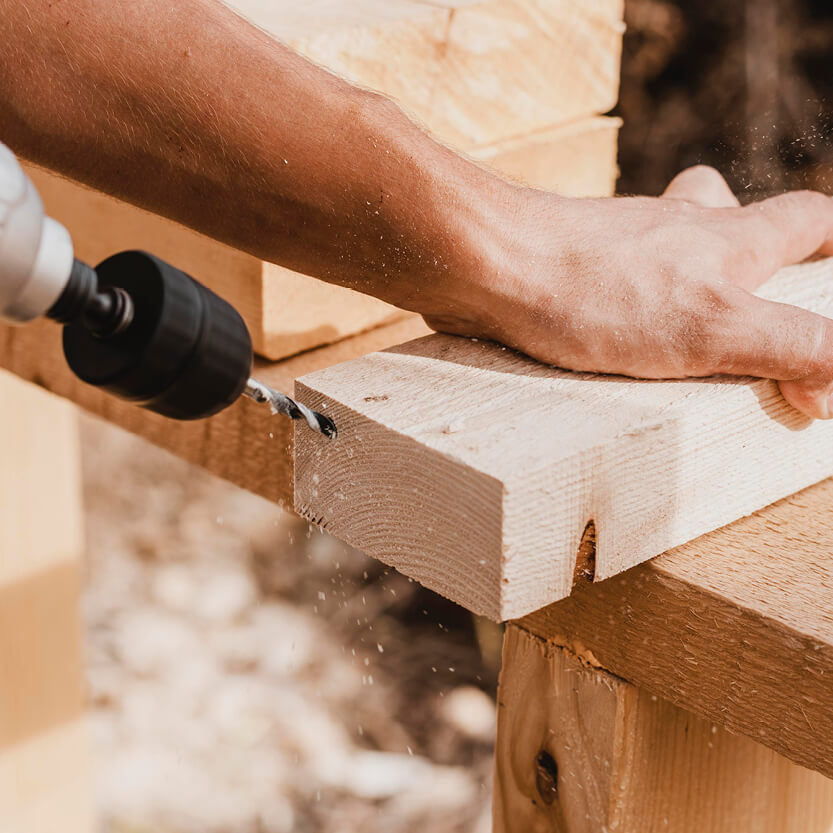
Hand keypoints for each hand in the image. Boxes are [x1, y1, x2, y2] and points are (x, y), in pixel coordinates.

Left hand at [426, 166, 832, 418]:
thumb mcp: (712, 327)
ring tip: (686, 324)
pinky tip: (610, 338)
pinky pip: (614, 274)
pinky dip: (626, 297)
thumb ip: (790, 346)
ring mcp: (619, 243)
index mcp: (724, 238)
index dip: (828, 241)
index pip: (803, 219)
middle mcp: (676, 229)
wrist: (488, 268)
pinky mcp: (571, 266)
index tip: (829, 270)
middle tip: (757, 293)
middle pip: (733, 216)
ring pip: (669, 240)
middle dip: (757, 249)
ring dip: (687, 268)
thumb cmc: (595, 292)